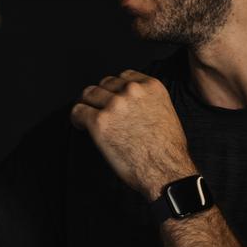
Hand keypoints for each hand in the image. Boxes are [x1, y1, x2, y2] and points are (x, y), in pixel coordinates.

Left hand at [70, 71, 195, 199]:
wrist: (165, 170)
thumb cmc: (169, 150)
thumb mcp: (167, 114)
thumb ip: (150, 103)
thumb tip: (137, 108)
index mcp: (151, 87)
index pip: (125, 76)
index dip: (116, 88)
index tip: (113, 97)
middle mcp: (132, 91)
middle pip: (105, 84)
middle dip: (102, 96)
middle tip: (99, 109)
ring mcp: (114, 105)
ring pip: (89, 94)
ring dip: (88, 105)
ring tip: (88, 117)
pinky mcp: (99, 121)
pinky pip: (78, 111)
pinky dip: (77, 118)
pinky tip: (82, 125)